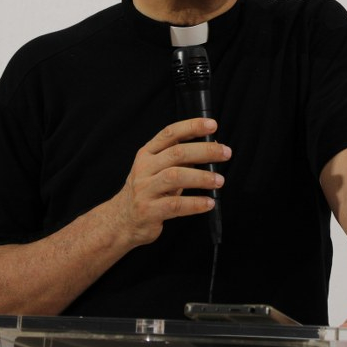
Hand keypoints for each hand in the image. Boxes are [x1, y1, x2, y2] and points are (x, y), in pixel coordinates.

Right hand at [110, 118, 229, 246]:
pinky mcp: (149, 210)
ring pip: (176, 176)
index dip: (192, 126)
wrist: (122, 220)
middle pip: (177, 153)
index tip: (212, 125)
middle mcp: (144, 168)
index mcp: (147, 154)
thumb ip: (180, 159)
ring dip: (201, 177)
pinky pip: (176, 205)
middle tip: (225, 153)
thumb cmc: (146, 192)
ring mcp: (145, 189)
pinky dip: (195, 203)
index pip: (170, 133)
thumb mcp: (157, 170)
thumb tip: (211, 147)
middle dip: (205, 151)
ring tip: (219, 180)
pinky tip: (208, 202)